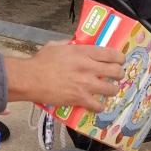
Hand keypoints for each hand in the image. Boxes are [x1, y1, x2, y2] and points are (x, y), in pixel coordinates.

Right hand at [4, 41, 124, 111]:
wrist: (30, 79)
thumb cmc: (40, 62)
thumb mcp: (56, 46)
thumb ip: (69, 45)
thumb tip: (74, 44)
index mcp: (83, 52)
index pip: (111, 54)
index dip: (120, 58)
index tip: (120, 60)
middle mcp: (89, 67)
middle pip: (116, 71)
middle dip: (119, 74)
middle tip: (116, 76)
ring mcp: (86, 84)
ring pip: (111, 89)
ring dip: (112, 90)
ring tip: (109, 91)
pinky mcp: (80, 98)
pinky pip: (98, 105)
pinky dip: (99, 106)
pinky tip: (97, 105)